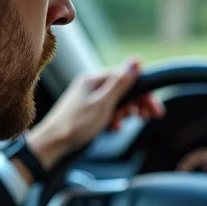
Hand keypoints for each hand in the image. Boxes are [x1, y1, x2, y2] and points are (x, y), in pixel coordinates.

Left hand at [25, 58, 164, 170]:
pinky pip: (107, 111)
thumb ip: (120, 84)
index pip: (127, 78)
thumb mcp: (103, 104)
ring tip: (122, 123)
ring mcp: (89, 98)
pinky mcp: (87, 110)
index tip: (154, 108)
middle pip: (123, 89)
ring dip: (124, 112)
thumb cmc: (75, 125)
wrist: (52, 144)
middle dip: (136, 103)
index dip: (143, 93)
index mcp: (94, 79)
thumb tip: (136, 61)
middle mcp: (92, 85)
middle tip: (147, 116)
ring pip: (116, 101)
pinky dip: (114, 119)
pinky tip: (113, 128)